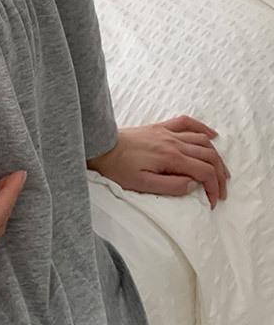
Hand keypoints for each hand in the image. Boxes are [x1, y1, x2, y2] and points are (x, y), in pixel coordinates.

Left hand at [89, 119, 228, 209]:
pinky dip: (203, 128)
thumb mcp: (142, 185)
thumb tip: (193, 185)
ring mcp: (168, 132)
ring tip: (221, 172)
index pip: (203, 171)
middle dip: (219, 174)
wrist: (102, 146)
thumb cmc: (119, 169)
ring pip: (202, 140)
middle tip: (222, 191)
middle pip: (208, 155)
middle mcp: (173, 141)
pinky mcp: (161, 127)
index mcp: (170, 158)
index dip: (213, 187)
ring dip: (216, 156)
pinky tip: (212, 136)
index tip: (213, 202)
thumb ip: (170, 186)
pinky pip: (187, 123)